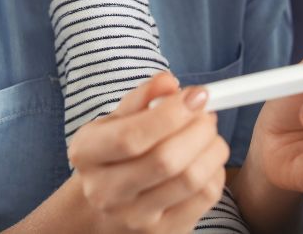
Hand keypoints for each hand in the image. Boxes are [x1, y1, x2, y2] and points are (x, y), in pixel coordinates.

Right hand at [69, 73, 228, 233]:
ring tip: (209, 133)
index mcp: (87, 153)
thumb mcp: (115, 120)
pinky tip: (208, 158)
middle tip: (207, 114)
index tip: (197, 95)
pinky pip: (204, 198)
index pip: (131, 136)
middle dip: (198, 129)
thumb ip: (141, 98)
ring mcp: (134, 219)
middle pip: (165, 160)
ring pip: (190, 180)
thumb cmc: (114, 153)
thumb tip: (169, 83)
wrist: (102, 207)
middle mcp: (105, 191)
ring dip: (212, 148)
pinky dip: (215, 171)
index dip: (170, 114)